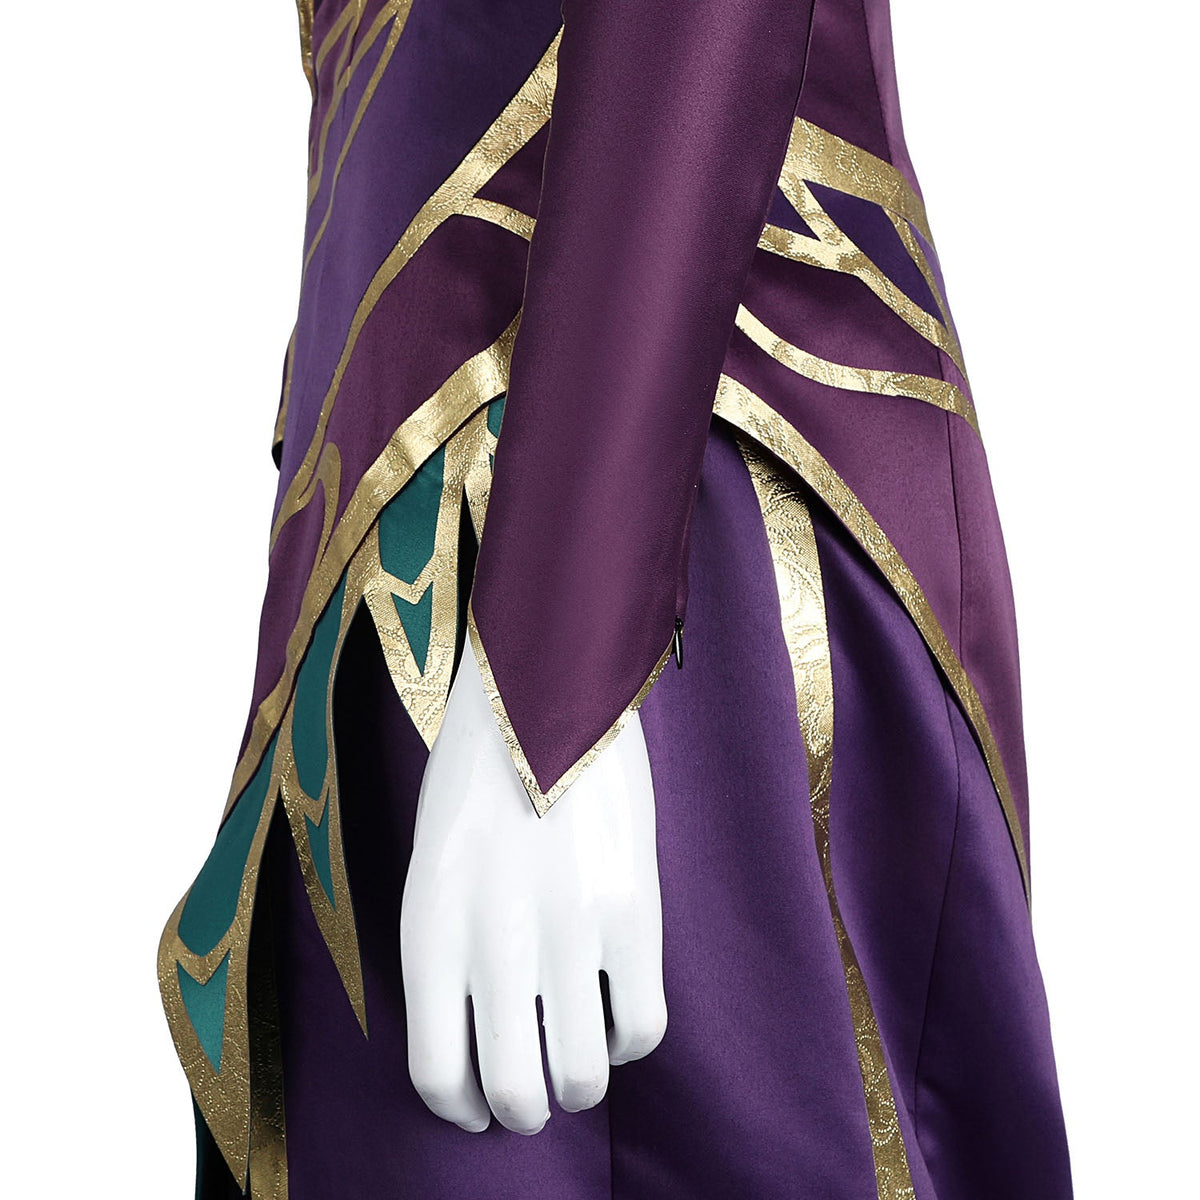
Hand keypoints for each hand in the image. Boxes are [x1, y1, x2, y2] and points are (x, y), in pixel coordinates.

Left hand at [400, 635, 666, 1133]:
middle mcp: (494, 943)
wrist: (544, 694)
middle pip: (512, 1092)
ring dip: (580, 1083)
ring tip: (581, 1057)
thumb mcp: (435, 867)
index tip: (480, 1105)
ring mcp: (569, 931)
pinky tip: (618, 1011)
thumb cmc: (479, 778)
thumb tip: (484, 1036)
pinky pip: (643, 1027)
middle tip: (535, 1093)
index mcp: (429, 930)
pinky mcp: (634, 912)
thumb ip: (450, 955)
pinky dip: (630, 1041)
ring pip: (583, 1075)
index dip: (463, 1108)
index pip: (437, 1074)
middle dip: (524, 1109)